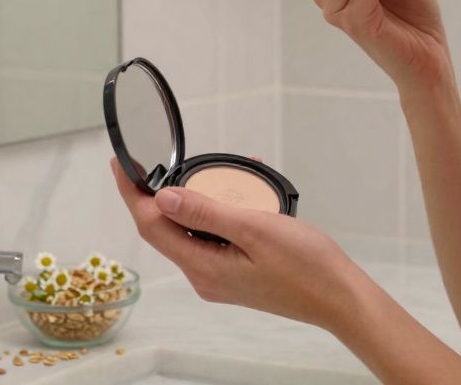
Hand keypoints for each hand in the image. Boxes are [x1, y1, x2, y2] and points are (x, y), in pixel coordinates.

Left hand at [111, 157, 369, 329]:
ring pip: (189, 233)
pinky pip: (211, 238)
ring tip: (197, 173)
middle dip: (153, 195)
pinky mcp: (235, 274)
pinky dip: (214, 213)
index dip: (131, 193)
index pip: (151, 226)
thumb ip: (206, 213)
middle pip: (164, 230)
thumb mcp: (255, 230)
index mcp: (204, 267)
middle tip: (148, 163)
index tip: (120, 164)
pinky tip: (234, 195)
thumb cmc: (307, 267)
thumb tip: (162, 198)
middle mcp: (205, 277)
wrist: (340, 297)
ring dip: (189, 202)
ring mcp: (220, 278)